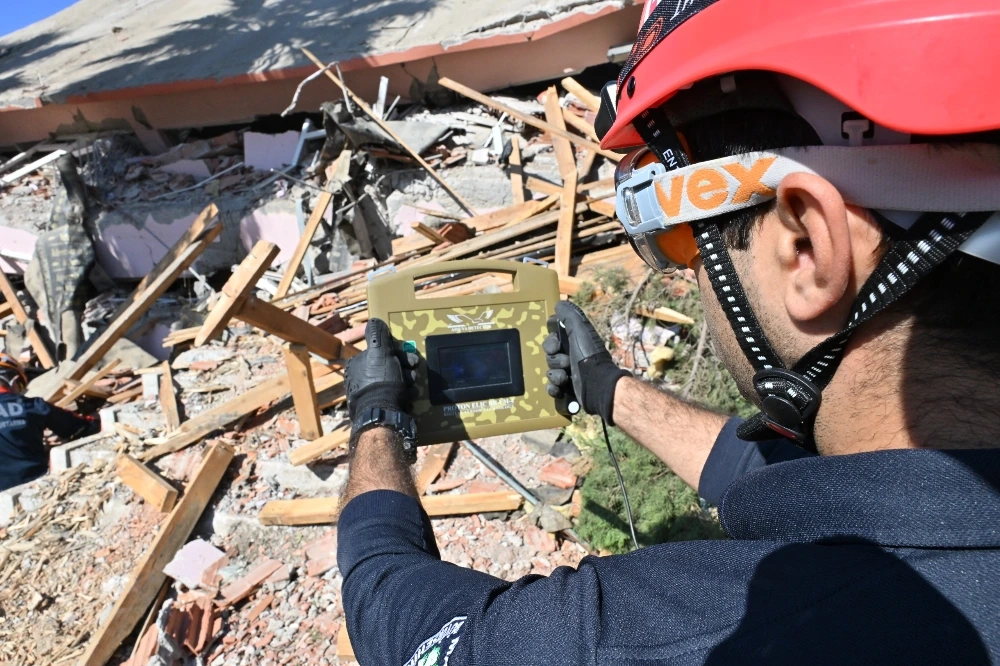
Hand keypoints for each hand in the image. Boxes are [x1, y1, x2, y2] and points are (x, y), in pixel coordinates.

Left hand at [344, 319, 416, 422]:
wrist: (383, 414)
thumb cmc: (380, 381)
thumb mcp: (379, 352)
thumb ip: (377, 335)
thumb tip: (375, 320)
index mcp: (357, 366)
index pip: (380, 352)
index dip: (397, 352)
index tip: (410, 357)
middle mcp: (360, 380)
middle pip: (388, 367)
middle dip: (404, 367)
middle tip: (414, 370)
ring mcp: (369, 395)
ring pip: (394, 381)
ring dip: (407, 381)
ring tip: (412, 386)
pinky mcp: (378, 408)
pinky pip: (394, 396)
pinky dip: (404, 394)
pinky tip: (410, 396)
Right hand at [543, 301, 629, 423]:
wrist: (597, 382)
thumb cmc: (588, 354)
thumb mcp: (579, 329)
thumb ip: (569, 316)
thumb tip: (559, 304)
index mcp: (573, 343)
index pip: (551, 340)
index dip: (550, 343)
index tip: (556, 345)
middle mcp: (571, 357)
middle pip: (549, 357)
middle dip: (555, 360)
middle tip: (567, 363)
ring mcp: (569, 375)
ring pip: (549, 373)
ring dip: (555, 375)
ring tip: (565, 378)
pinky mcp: (567, 391)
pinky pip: (551, 389)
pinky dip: (553, 389)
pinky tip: (560, 389)